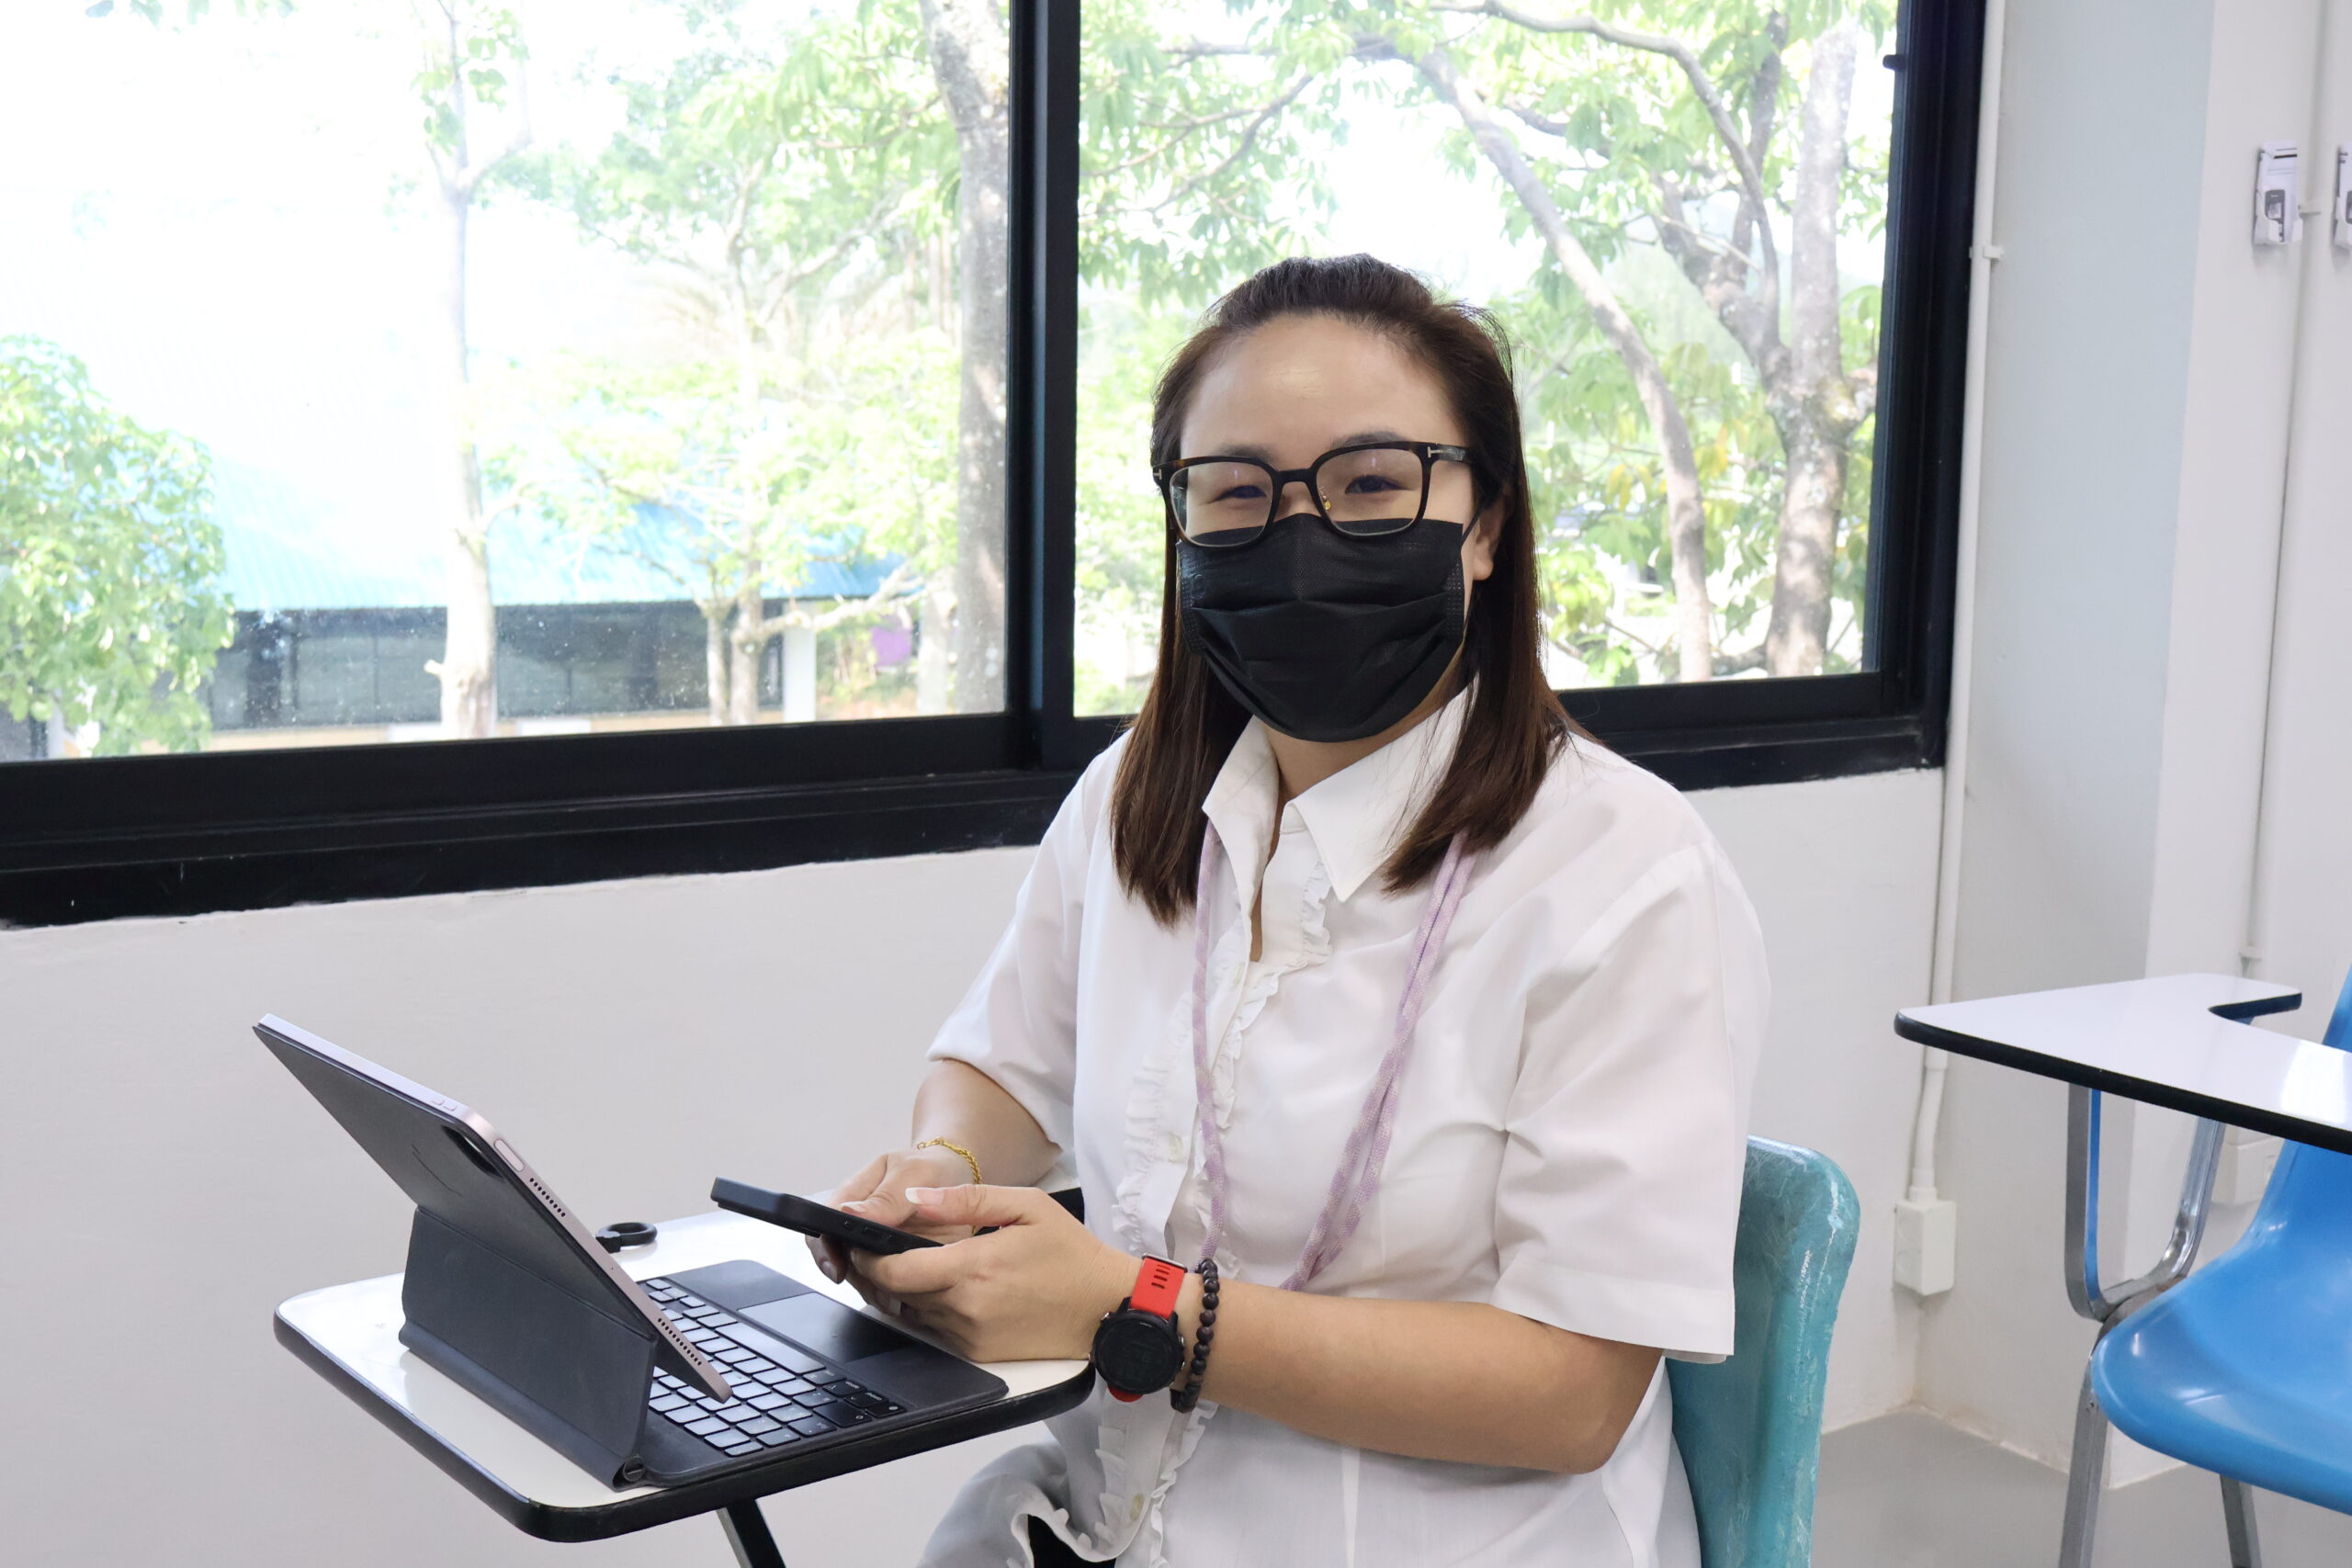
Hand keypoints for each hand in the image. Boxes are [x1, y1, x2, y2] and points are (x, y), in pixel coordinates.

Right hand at [811, 1145, 976, 1305]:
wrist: (958, 1176)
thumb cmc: (931, 1168)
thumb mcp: (914, 1173)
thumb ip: (886, 1197)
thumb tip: (849, 1214)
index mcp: (854, 1196)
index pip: (824, 1226)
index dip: (825, 1250)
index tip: (838, 1269)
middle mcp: (859, 1225)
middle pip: (839, 1259)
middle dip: (857, 1278)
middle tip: (881, 1291)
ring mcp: (875, 1247)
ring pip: (860, 1278)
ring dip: (876, 1291)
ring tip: (899, 1299)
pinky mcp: (896, 1264)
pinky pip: (886, 1286)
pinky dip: (895, 1294)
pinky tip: (910, 1297)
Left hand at [858, 1185, 1135, 1363]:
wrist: (1106, 1308)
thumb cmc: (1071, 1254)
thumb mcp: (1025, 1206)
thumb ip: (964, 1200)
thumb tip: (913, 1201)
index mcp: (972, 1268)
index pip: (893, 1271)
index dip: (866, 1258)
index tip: (857, 1241)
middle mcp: (965, 1308)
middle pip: (894, 1294)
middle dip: (876, 1271)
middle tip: (871, 1248)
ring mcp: (970, 1336)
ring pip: (910, 1313)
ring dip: (900, 1291)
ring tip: (904, 1264)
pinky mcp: (977, 1354)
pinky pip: (934, 1331)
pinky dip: (926, 1310)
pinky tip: (938, 1288)